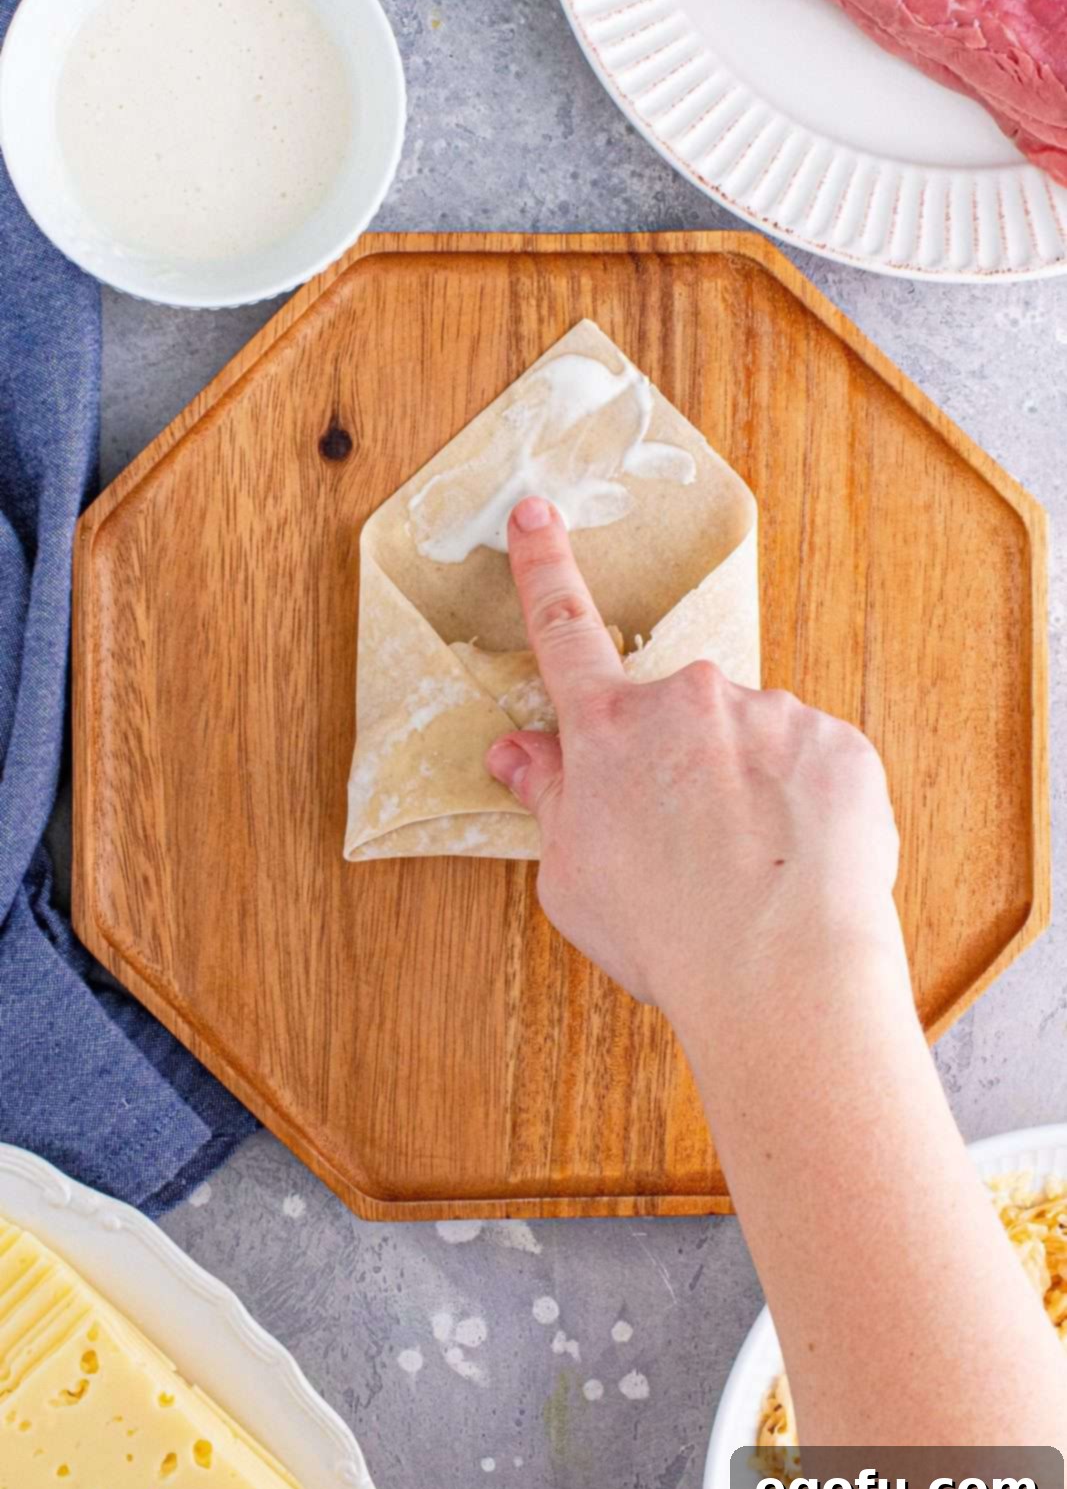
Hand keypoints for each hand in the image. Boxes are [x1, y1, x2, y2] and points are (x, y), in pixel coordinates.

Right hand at [485, 497, 904, 1025]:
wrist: (782, 975)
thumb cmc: (665, 935)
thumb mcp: (569, 875)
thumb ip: (548, 797)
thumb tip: (516, 751)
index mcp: (608, 731)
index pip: (564, 630)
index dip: (543, 567)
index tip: (536, 513)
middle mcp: (686, 701)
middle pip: (671, 715)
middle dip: (676, 762)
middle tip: (689, 844)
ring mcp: (768, 714)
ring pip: (746, 735)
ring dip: (744, 781)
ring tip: (749, 865)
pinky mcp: (836, 743)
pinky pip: (809, 758)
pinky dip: (801, 799)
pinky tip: (794, 857)